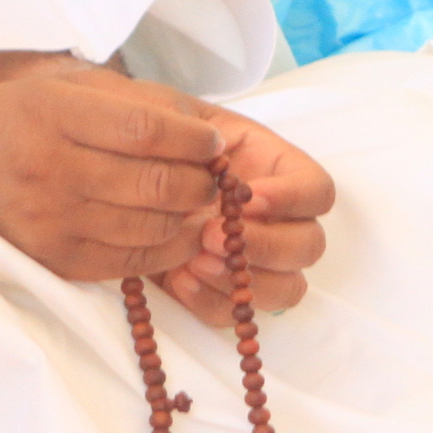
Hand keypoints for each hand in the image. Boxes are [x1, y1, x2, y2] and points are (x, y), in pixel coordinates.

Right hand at [0, 65, 229, 283]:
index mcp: (54, 114)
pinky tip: (175, 231)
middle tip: (213, 175)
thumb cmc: (15, 119)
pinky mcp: (54, 260)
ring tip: (196, 201)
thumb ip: (129, 103)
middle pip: (153, 183)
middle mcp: (50, 169)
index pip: (145, 130)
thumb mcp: (61, 89)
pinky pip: (129, 263)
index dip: (192, 140)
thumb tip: (202, 128)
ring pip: (150, 227)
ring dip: (188, 216)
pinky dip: (165, 249)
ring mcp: (51, 222)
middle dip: (200, 181)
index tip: (213, 141)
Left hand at [151, 99, 334, 327]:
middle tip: (212, 235)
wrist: (114, 176)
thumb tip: (214, 156)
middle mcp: (275, 219)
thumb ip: (197, 134)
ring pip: (286, 289)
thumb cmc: (151, 140)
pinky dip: (211, 302)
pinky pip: (235, 313)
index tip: (250, 197)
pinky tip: (178, 279)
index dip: (294, 198)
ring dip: (245, 280)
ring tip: (194, 260)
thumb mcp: (174, 119)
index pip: (318, 190)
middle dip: (266, 246)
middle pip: (309, 246)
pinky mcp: (221, 291)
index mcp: (274, 170)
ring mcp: (253, 260)